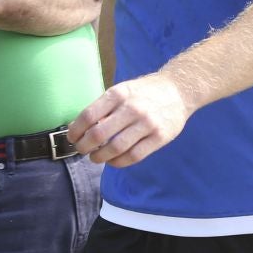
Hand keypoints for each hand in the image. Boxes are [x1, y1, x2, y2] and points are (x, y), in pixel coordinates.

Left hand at [67, 72, 191, 166]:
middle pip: (99, 134)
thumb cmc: (144, 92)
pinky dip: (119, 162)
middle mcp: (132, 108)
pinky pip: (134, 156)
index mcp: (118, 94)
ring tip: (96, 158)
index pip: (89, 115)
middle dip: (85, 146)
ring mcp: (147, 123)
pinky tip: (113, 161)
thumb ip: (102, 107)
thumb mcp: (122, 90)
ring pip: (116, 148)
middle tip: (82, 150)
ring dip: (100, 157)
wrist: (179, 89)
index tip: (72, 138)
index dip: (76, 130)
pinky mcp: (159, 137)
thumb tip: (77, 127)